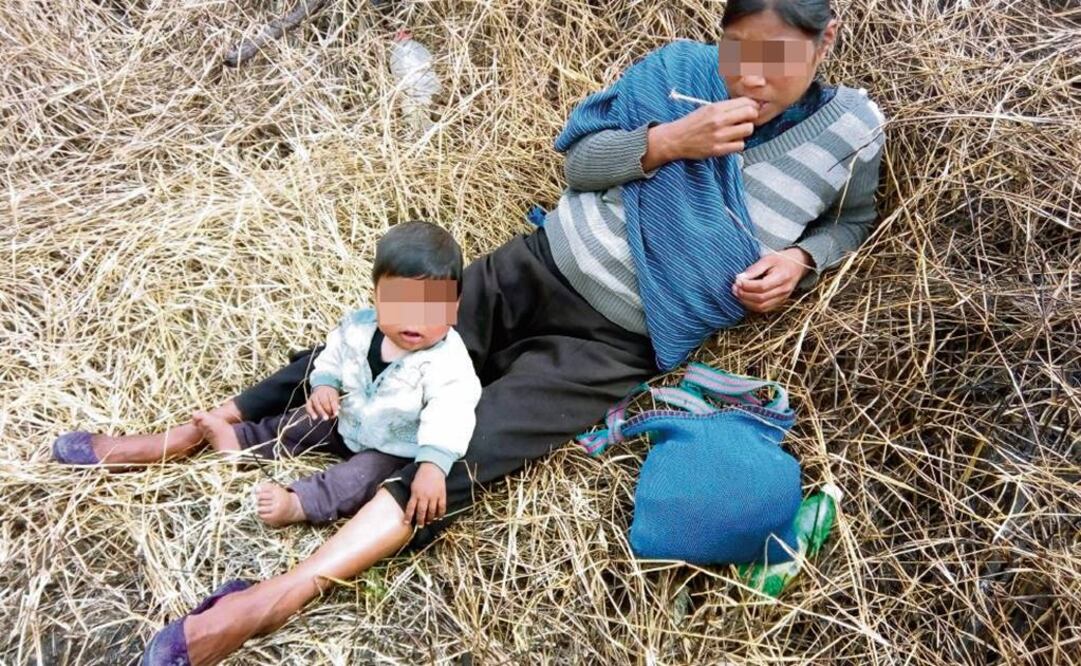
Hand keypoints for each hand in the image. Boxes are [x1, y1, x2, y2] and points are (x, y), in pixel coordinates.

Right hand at [305, 385, 339, 420]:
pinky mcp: (308, 401)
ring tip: (325, 418)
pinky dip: (311, 413)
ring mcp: (314, 396)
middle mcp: (321, 393)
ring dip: (321, 412)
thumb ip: (336, 405)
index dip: (334, 407)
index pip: (333, 399)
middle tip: (331, 416)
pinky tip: (315, 418)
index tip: (336, 414)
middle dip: (328, 410)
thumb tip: (336, 411)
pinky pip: (308, 407)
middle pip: (324, 401)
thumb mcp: (335, 398)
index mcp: (330, 391)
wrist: (322, 389)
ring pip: (317, 404)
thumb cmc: (330, 396)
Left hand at [404, 462, 445, 526]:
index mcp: (416, 494)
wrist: (433, 468)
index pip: (410, 508)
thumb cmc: (421, 477)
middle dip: (420, 520)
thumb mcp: (413, 486)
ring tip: (429, 522)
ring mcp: (434, 496)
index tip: (406, 523)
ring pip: (432, 511)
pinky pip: (441, 507)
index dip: (408, 516)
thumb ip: (413, 496)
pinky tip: (439, 517)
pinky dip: (440, 514)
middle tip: (420, 526)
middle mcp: (424, 496)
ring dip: (430, 518)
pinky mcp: (442, 495)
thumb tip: (412, 508)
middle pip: (422, 512)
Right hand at [643, 97, 758, 169]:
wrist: (675, 139)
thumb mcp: (706, 109)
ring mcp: (719, 136)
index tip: (752, 109)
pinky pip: (740, 145)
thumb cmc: (691, 124)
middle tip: (747, 120)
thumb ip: (725, 107)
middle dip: (752, 117)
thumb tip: (746, 106)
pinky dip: (738, 144)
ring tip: (738, 131)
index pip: (745, 102)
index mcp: (715, 108)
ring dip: (745, 131)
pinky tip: (731, 141)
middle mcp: (718, 121)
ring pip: (748, 130)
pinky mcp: (718, 149)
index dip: (752, 105)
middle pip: (750, 114)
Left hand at [732, 248, 813, 313]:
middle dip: (744, 294)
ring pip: (762, 307)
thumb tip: (739, 278)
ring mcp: (783, 298)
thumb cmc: (782, 260)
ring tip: (737, 293)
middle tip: (734, 288)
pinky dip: (752, 306)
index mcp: (782, 276)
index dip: (747, 286)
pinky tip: (745, 299)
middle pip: (761, 298)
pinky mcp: (780, 302)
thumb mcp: (768, 259)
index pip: (762, 286)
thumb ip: (754, 269)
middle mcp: (784, 290)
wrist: (798, 265)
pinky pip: (765, 309)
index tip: (737, 281)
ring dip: (746, 302)